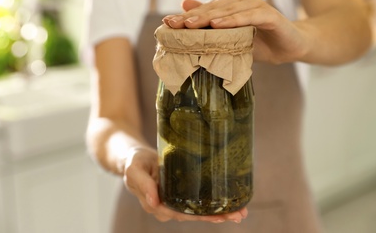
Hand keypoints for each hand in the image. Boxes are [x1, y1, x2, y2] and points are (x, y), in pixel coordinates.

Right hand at [123, 147, 247, 222]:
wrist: (135, 158)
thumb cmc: (135, 162)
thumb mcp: (135, 170)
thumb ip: (143, 184)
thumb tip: (155, 201)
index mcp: (156, 205)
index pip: (182, 214)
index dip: (201, 216)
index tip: (220, 216)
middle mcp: (167, 208)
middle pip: (194, 215)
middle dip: (217, 216)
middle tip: (239, 215)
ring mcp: (174, 203)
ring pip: (198, 211)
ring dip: (219, 213)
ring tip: (240, 213)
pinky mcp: (180, 196)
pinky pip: (196, 204)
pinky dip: (212, 206)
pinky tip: (227, 207)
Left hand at [162, 0, 309, 63]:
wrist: (289, 47)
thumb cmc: (258, 43)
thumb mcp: (230, 39)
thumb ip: (211, 26)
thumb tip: (184, 9)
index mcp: (229, 6)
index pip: (204, 11)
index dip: (186, 17)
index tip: (167, 24)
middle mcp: (240, 1)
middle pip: (213, 8)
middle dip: (192, 17)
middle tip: (174, 24)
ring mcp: (255, 6)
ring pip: (228, 10)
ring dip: (209, 17)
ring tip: (191, 25)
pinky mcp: (269, 14)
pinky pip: (249, 16)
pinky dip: (234, 20)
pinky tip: (219, 25)